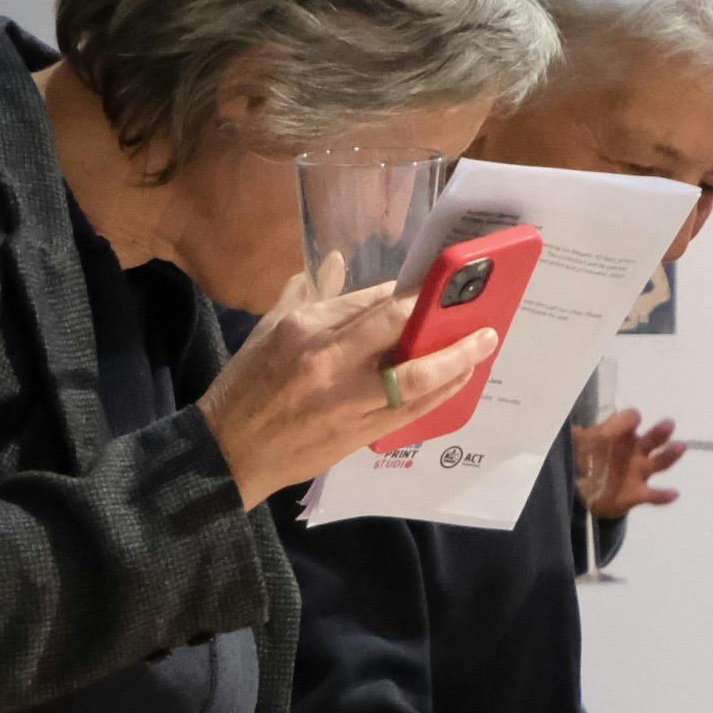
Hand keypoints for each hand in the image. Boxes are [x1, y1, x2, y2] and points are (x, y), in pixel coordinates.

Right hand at [199, 255, 498, 509]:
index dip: (409, 291)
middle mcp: (329, 360)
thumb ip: (306, 292)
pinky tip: (460, 380)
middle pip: (397, 326)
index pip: (370, 299)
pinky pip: (411, 411)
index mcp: (305, 328)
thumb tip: (335, 261)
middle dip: (439, 313)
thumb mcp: (269, 329)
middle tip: (473, 302)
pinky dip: (441, 394)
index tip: (434, 283)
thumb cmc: (246, 386)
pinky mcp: (358, 434)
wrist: (230, 451)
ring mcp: (347, 400)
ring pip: (415, 376)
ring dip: (456, 358)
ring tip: (483, 342)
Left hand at [572, 408, 686, 521]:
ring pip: (659, 463)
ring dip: (670, 455)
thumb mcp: (577, 444)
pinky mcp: (639, 494)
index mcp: (622, 435)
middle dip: (660, 432)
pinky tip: (673, 493)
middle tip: (669, 424)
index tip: (607, 433)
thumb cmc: (587, 459)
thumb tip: (567, 425)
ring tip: (681, 447)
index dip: (623, 422)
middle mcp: (636, 451)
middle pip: (652, 439)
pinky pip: (654, 495)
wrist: (588, 492)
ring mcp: (640, 472)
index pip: (630, 420)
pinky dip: (663, 495)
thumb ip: (576, 435)